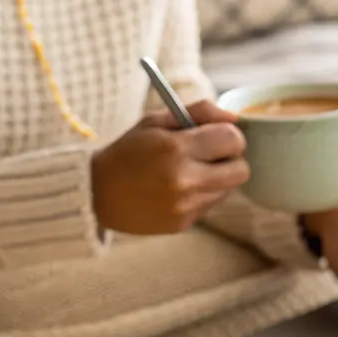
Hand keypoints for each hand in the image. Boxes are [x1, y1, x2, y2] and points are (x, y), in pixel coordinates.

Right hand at [91, 101, 248, 233]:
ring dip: (218, 178)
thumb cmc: (127, 151)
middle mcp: (183, 180)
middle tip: (211, 155)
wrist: (96, 193)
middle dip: (231, 159)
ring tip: (190, 172)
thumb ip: (198, 112)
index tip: (216, 136)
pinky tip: (178, 190)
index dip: (229, 136)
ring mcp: (185, 206)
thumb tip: (235, 118)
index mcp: (175, 148)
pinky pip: (211, 205)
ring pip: (229, 189)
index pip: (233, 140)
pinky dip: (202, 195)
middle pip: (241, 170)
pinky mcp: (183, 224)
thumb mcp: (155, 121)